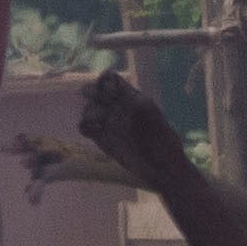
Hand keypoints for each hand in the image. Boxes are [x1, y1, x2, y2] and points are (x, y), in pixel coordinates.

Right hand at [72, 69, 188, 183]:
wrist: (161, 167)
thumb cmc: (162, 139)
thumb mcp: (149, 114)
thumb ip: (130, 99)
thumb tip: (111, 89)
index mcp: (129, 97)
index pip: (109, 79)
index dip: (104, 83)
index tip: (111, 95)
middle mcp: (116, 107)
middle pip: (93, 91)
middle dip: (91, 93)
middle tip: (99, 104)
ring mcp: (108, 123)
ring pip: (88, 109)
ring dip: (90, 113)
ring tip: (100, 123)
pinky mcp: (102, 139)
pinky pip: (84, 127)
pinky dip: (84, 127)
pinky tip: (94, 132)